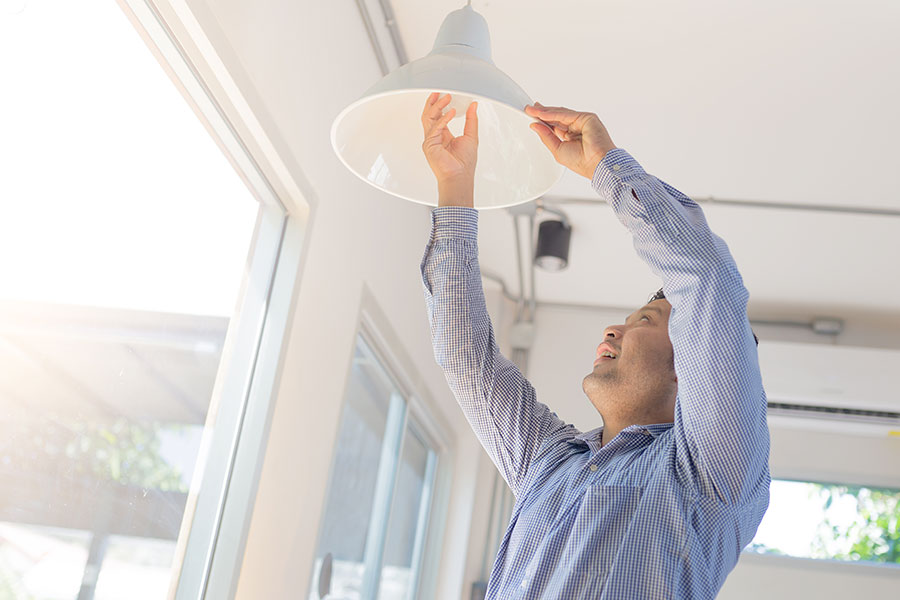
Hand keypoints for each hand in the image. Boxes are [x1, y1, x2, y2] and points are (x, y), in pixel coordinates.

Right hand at [421, 92, 477, 206]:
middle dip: (434, 102)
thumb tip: (473, 105)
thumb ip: (471, 120)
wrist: (460, 176)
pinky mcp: (429, 144)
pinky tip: (451, 112)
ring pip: (428, 118)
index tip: (445, 94)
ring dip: (437, 106)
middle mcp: (435, 137)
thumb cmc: (464, 162)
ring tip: (446, 97)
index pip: (438, 116)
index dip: (440, 104)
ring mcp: (430, 140)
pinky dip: (443, 119)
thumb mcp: (471, 135)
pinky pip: (435, 127)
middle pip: (429, 114)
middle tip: (440, 91)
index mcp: (443, 135)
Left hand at [524, 103, 615, 178]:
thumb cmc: (582, 162)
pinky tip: (542, 113)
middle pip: (557, 117)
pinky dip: (553, 114)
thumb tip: (534, 126)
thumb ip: (546, 136)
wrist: (597, 164)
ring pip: (560, 114)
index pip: (554, 125)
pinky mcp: (587, 118)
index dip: (542, 120)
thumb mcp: (557, 149)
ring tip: (531, 110)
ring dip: (545, 112)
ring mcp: (582, 122)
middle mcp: (577, 128)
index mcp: (571, 137)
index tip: (531, 116)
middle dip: (542, 113)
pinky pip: (566, 114)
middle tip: (528, 109)